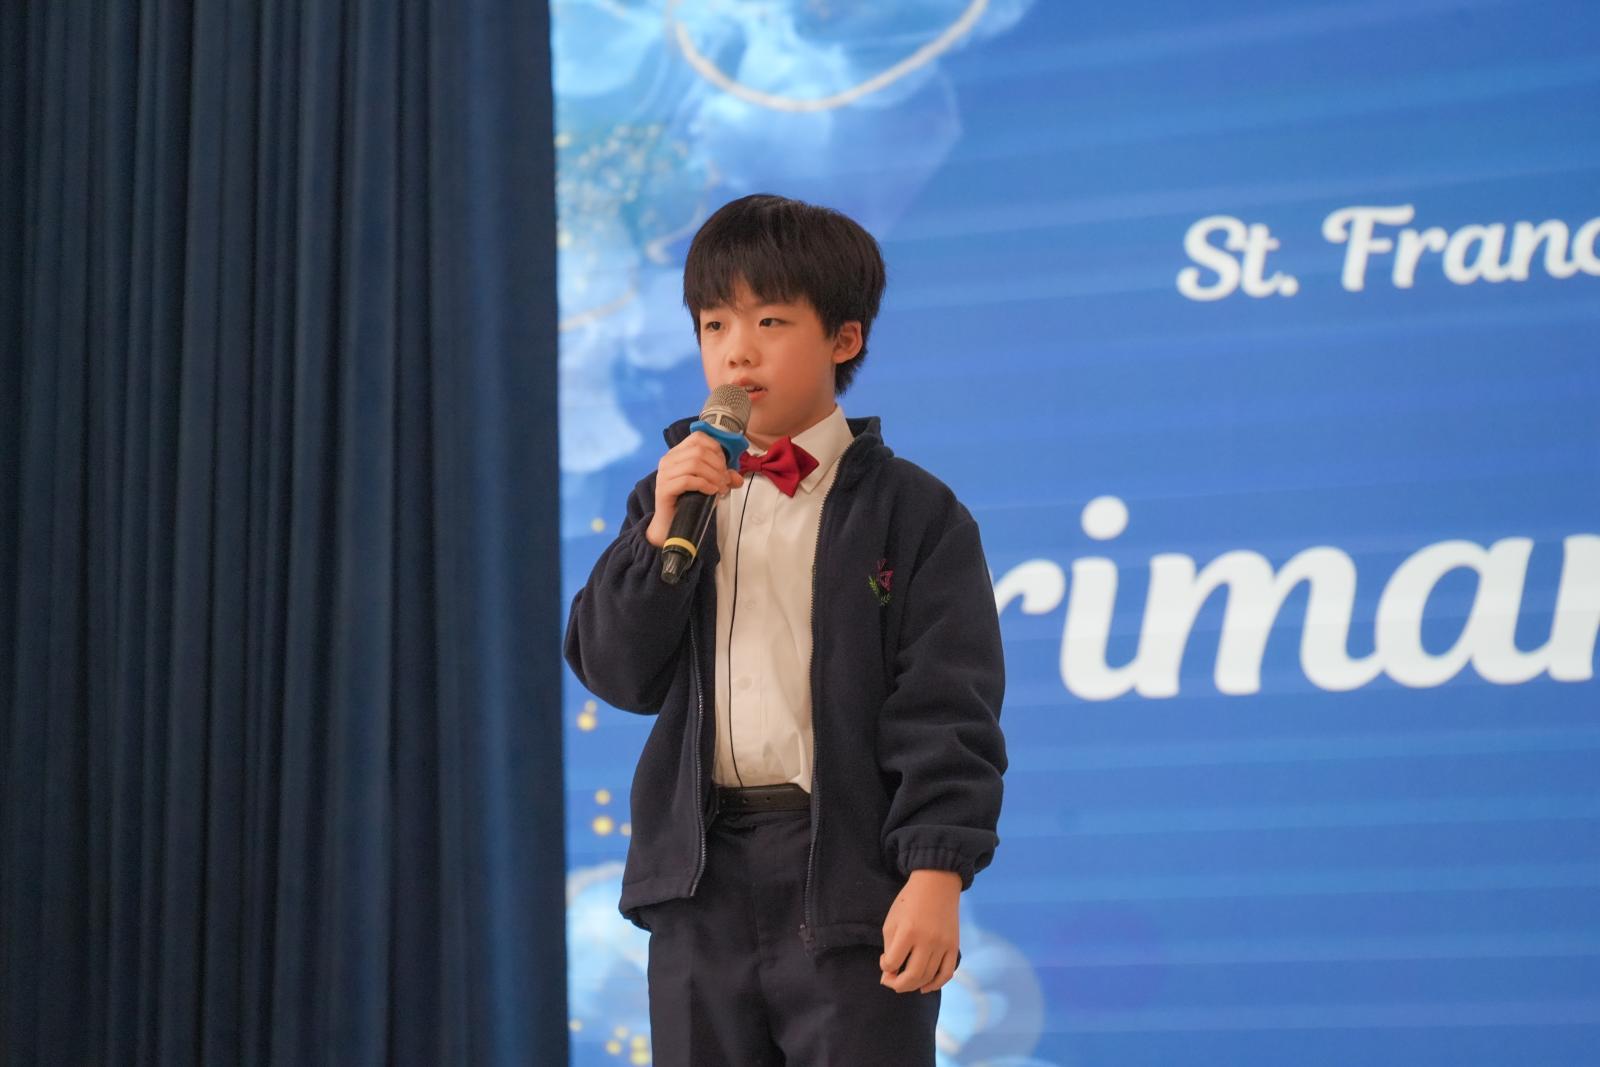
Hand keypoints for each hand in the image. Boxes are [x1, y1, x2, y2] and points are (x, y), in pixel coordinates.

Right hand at [644, 432, 742, 547]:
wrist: (671, 524)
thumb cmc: (688, 501)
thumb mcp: (709, 485)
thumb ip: (723, 478)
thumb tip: (739, 478)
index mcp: (677, 453)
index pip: (698, 437)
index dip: (715, 449)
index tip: (724, 465)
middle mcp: (668, 459)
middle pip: (699, 451)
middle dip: (718, 465)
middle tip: (725, 480)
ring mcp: (664, 474)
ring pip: (694, 464)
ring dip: (714, 476)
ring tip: (721, 488)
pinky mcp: (664, 488)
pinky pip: (688, 480)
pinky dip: (704, 485)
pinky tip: (712, 492)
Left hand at [878, 869, 960, 993]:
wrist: (937, 883)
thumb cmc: (909, 901)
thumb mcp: (892, 920)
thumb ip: (889, 947)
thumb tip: (890, 972)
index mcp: (908, 932)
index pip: (892, 963)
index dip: (885, 967)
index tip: (885, 961)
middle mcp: (927, 941)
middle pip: (912, 976)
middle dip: (898, 985)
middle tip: (891, 982)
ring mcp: (943, 944)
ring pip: (928, 977)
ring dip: (914, 986)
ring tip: (905, 983)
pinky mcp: (954, 946)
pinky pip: (947, 973)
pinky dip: (936, 984)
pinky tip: (925, 987)